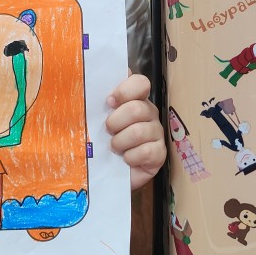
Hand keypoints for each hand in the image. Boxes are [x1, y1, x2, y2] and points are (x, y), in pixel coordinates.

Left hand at [105, 72, 165, 189]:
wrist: (108, 173)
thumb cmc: (101, 141)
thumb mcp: (95, 119)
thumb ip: (97, 101)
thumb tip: (95, 81)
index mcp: (134, 99)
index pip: (140, 82)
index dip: (125, 90)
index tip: (109, 102)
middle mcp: (149, 112)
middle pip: (137, 108)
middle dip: (116, 122)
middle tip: (107, 131)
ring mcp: (157, 132)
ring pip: (139, 131)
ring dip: (120, 142)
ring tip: (114, 148)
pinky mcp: (160, 153)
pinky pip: (146, 151)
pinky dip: (130, 157)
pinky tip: (126, 159)